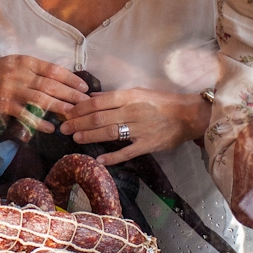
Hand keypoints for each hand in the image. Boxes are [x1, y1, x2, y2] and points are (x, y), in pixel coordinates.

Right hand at [0, 56, 88, 131]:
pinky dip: (39, 122)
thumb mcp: (20, 62)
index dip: (71, 78)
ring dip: (58, 107)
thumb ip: (39, 70)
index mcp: (27, 62)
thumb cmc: (3, 70)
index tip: (84, 87)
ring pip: (39, 99)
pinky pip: (25, 114)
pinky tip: (51, 127)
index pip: (53, 69)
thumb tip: (65, 80)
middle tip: (85, 103)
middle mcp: (20, 75)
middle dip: (70, 94)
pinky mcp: (5, 105)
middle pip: (50, 85)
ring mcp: (12, 90)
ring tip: (73, 114)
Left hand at [60, 88, 209, 164]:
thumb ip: (114, 97)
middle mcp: (132, 112)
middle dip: (79, 123)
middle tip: (64, 127)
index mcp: (129, 96)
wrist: (188, 115)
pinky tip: (100, 160)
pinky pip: (127, 152)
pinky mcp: (148, 145)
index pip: (98, 102)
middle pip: (99, 118)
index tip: (67, 112)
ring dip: (90, 136)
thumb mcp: (138, 92)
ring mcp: (140, 129)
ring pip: (110, 133)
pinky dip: (113, 157)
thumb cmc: (162, 102)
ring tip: (76, 138)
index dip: (80, 108)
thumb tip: (90, 98)